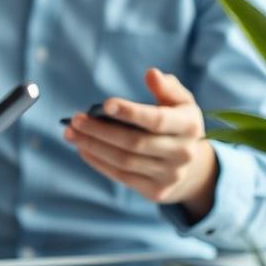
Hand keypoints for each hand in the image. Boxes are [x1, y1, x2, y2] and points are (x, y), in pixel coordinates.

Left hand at [63, 68, 217, 221]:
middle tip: (75, 119)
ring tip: (71, 133)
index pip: (157, 120)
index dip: (130, 112)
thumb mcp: (180, 102)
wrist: (193, 168)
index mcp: (189, 126)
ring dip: (93, 146)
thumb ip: (166, 87)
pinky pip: (122, 176)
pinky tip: (83, 149)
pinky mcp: (156, 191)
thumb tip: (151, 74)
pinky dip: (99, 162)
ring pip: (124, 161)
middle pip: (134, 143)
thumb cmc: (177, 124)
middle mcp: (183, 153)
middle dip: (100, 130)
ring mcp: (170, 175)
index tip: (105, 104)